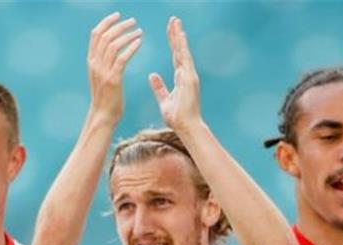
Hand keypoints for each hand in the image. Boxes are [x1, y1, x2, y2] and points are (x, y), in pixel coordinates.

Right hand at [87, 12, 142, 124]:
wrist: (103, 117)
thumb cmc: (106, 98)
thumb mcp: (100, 77)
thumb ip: (103, 63)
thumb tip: (109, 50)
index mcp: (91, 62)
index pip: (96, 35)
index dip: (106, 22)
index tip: (118, 15)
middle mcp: (95, 64)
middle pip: (105, 36)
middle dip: (119, 25)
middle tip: (133, 21)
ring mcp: (103, 72)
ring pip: (113, 45)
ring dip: (127, 35)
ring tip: (139, 31)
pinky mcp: (113, 79)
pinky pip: (122, 58)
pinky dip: (131, 47)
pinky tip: (139, 42)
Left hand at [148, 17, 201, 131]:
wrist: (186, 127)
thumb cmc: (177, 118)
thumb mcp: (164, 100)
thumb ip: (159, 87)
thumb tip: (152, 75)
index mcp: (181, 78)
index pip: (176, 56)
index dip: (173, 43)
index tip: (170, 30)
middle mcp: (187, 74)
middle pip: (180, 50)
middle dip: (176, 34)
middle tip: (173, 19)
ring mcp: (189, 76)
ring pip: (183, 51)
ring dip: (179, 36)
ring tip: (175, 22)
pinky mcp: (190, 79)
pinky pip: (185, 60)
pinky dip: (182, 48)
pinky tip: (180, 36)